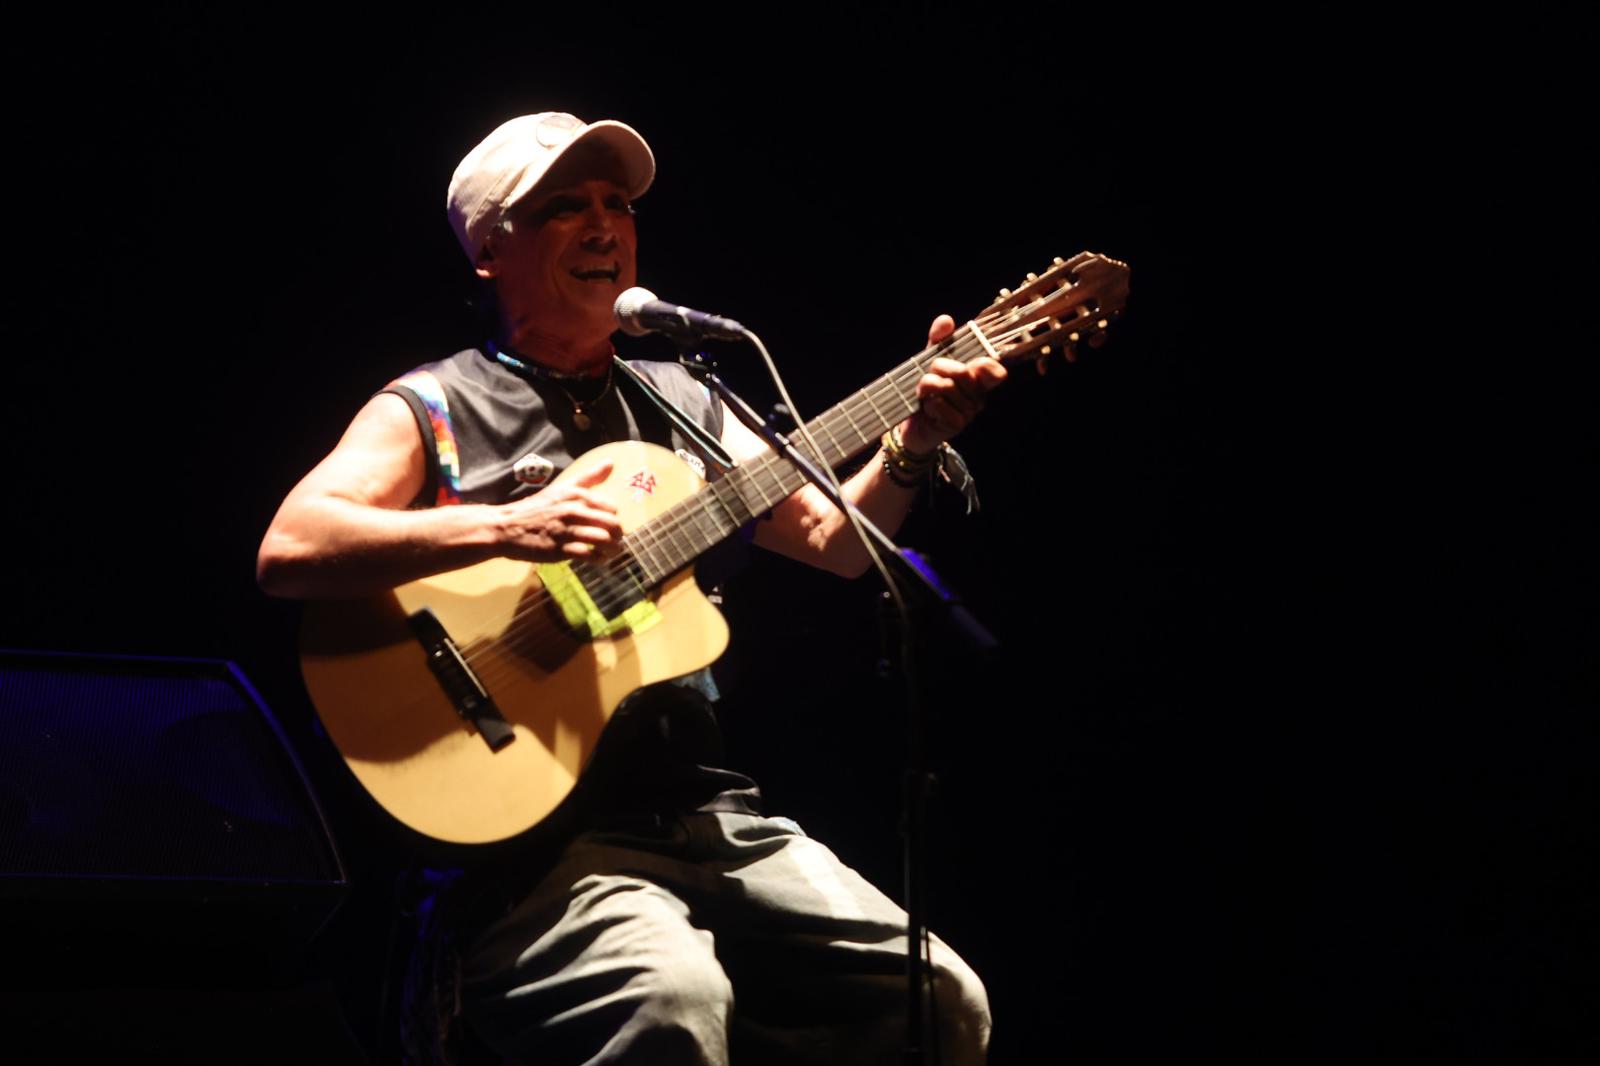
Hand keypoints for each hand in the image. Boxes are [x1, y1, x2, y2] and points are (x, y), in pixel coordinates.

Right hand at [492, 461, 623, 560]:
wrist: (506, 527)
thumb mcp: (561, 488)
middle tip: (615, 541)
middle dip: (618, 535)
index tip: (607, 524)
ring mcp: (566, 530)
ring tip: (610, 552)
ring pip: (604, 540)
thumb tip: (611, 463)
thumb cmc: (537, 508)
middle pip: (612, 524)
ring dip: (613, 549)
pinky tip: (597, 559)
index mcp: (575, 494)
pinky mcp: (560, 549)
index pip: (611, 507)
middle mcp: (573, 510)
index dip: (612, 518)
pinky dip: (599, 560)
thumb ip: (588, 477)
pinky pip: (589, 555)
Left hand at [899, 314, 1006, 454]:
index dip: (986, 364)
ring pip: (946, 387)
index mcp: (977, 379)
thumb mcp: (929, 361)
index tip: (976, 363)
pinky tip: (927, 409)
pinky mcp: (955, 426)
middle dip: (938, 369)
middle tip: (929, 376)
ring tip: (924, 394)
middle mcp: (977, 396)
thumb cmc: (926, 392)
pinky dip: (927, 404)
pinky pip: (939, 405)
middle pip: (961, 372)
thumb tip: (946, 320)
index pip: (993, 369)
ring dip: (927, 387)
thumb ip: (938, 341)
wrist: (912, 426)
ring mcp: (968, 412)